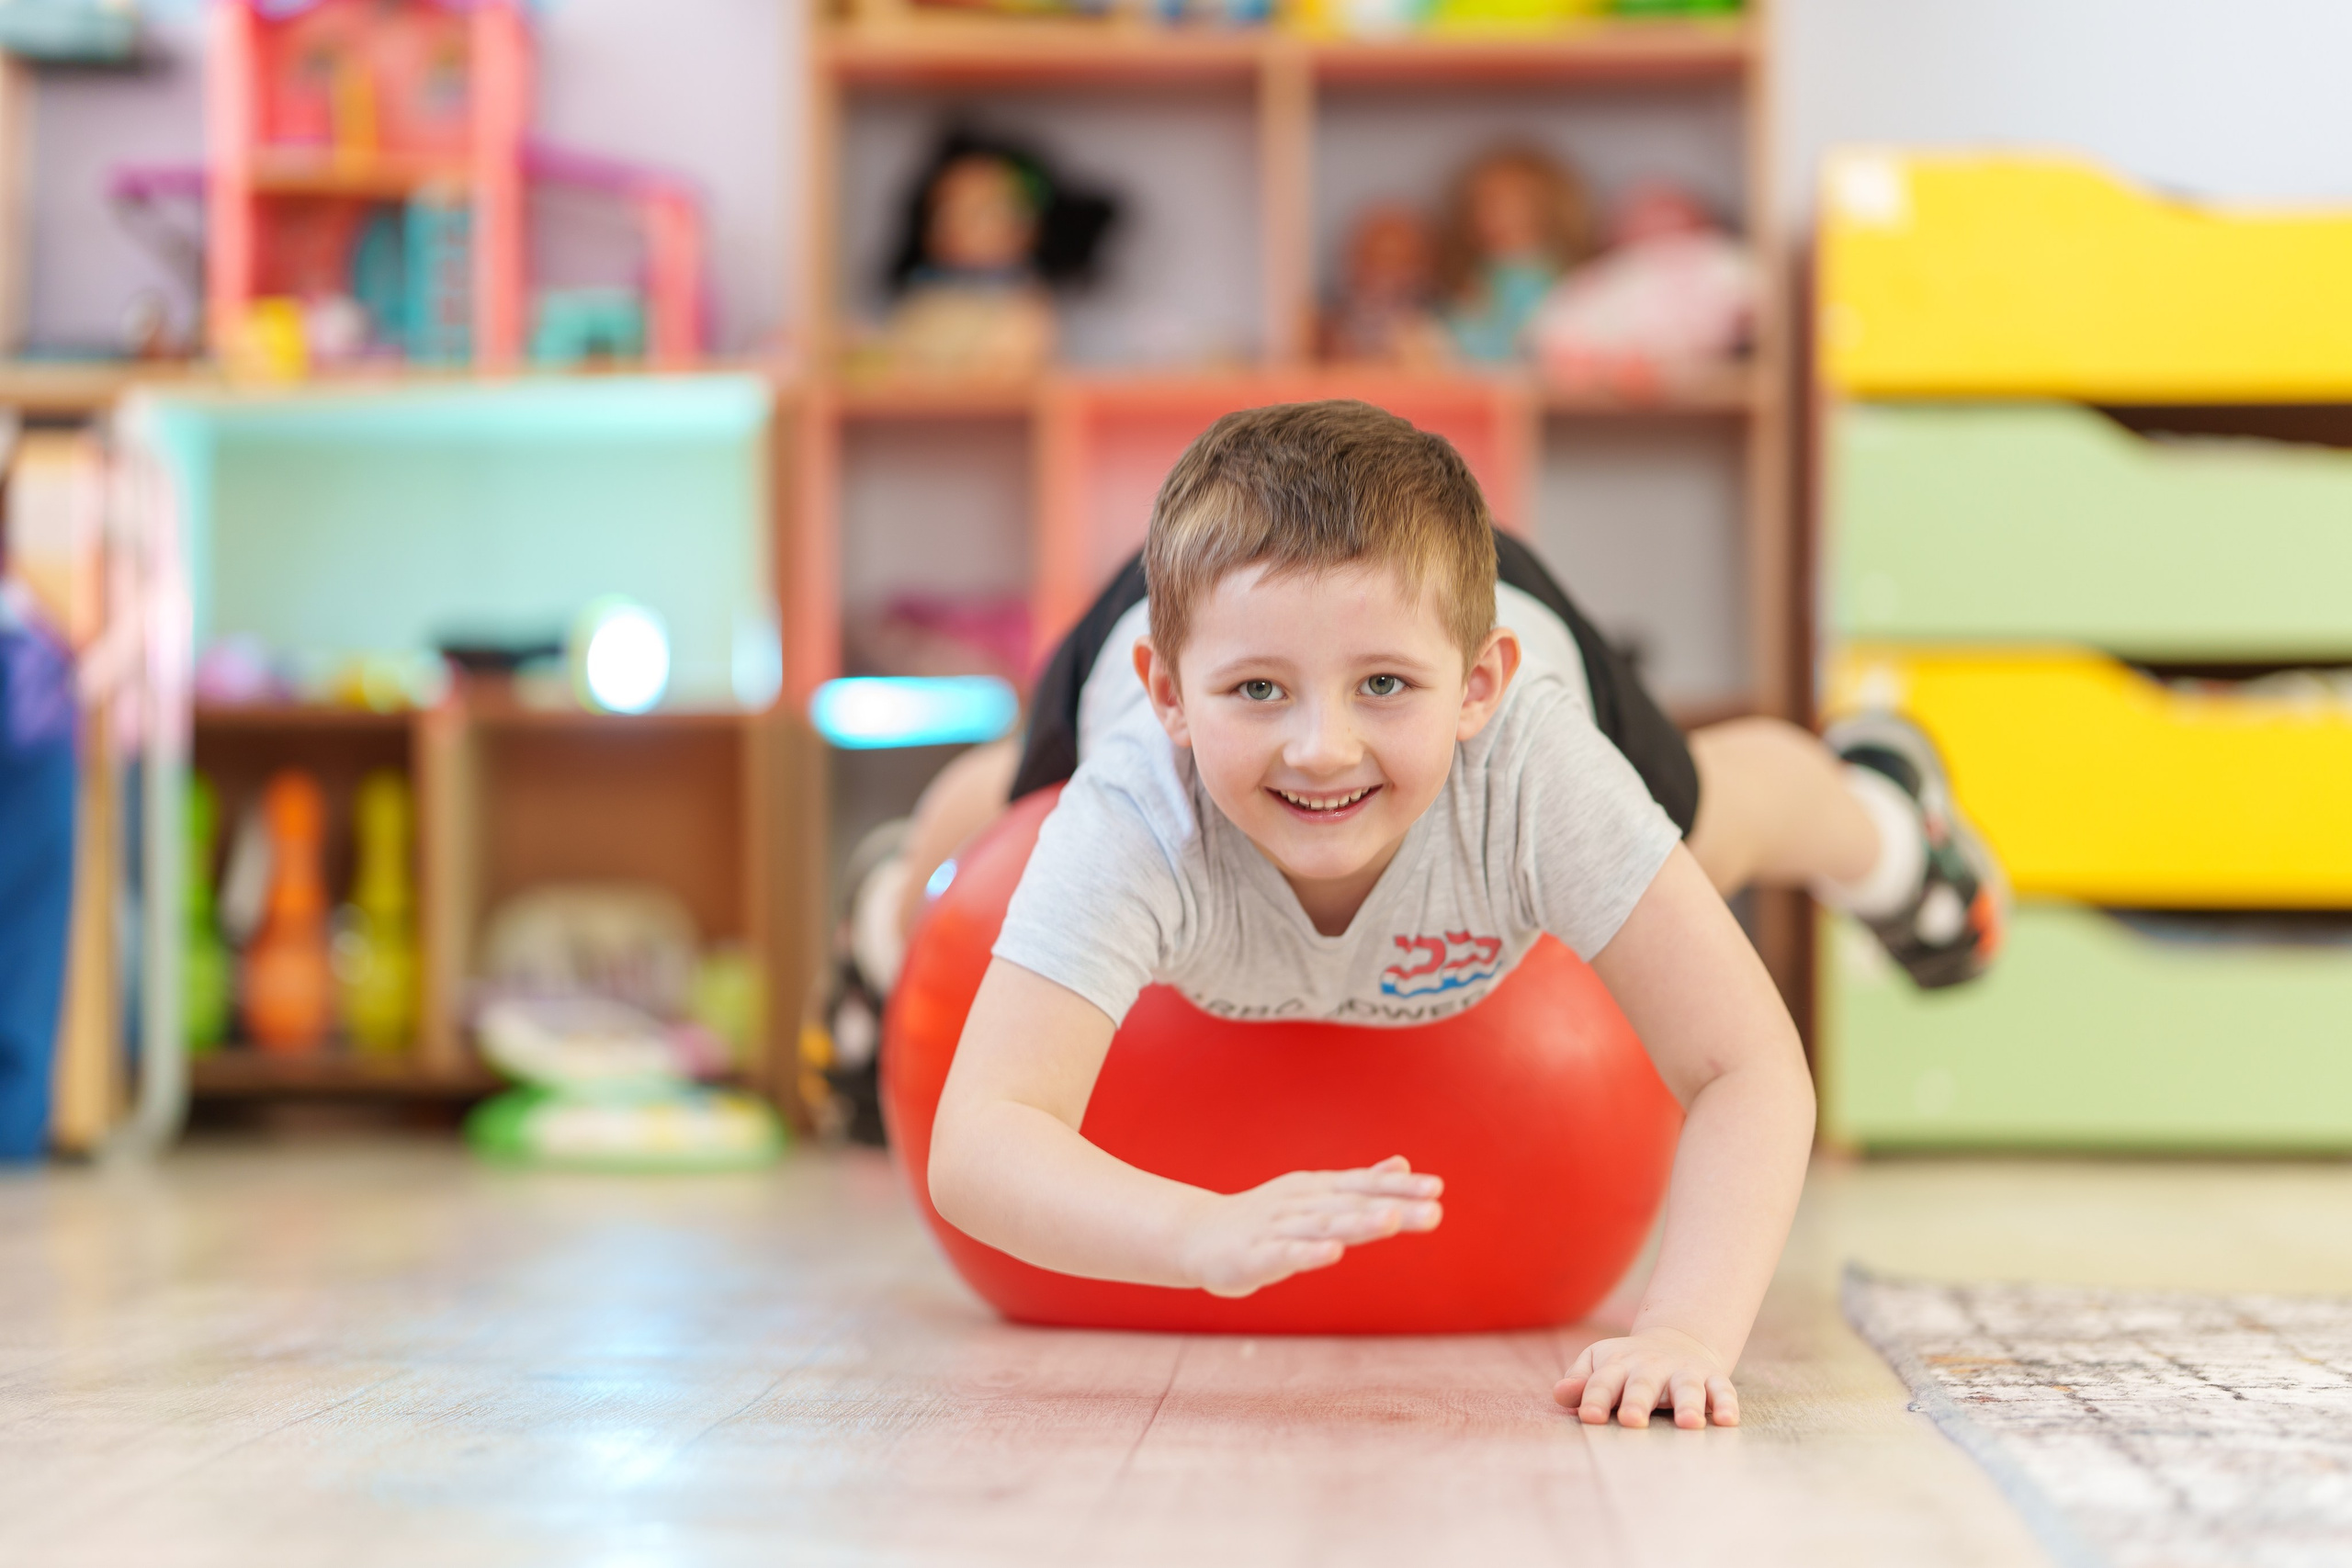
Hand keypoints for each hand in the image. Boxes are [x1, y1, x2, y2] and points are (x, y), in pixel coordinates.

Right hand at [1182, 1155, 1441, 1297]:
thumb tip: (1403, 1164)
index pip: (1363, 1186)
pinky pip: (1284, 1253)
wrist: (1198, 1235)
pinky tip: (1332, 1254)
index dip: (1399, 1187)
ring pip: (1323, 1226)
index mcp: (1317, 1190)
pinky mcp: (1254, 1256)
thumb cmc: (1266, 1218)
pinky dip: (1308, 1252)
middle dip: (1394, 1207)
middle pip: (1353, 1206)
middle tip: (1434, 1209)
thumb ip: (1361, 1184)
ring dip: (1358, 1224)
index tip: (1437, 1188)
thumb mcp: (1315, 1197)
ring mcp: (1277, 1228)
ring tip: (1392, 1223)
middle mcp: (1301, 1204)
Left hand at [1554, 1327, 1737, 1428]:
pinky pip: (1722, 1390)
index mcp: (1618, 1365)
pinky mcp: (1711, 1378)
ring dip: (1688, 1404)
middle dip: (1638, 1401)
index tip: (1590, 1417)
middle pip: (1643, 1383)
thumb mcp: (1599, 1364)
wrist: (1676, 1341)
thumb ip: (1580, 1381)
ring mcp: (1683, 1372)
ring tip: (1688, 1424)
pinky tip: (1727, 1421)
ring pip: (1686, 1387)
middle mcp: (1651, 1367)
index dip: (1595, 1397)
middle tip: (1633, 1421)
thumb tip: (1560, 1394)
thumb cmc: (1626, 1365)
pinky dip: (1726, 1404)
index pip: (1603, 1381)